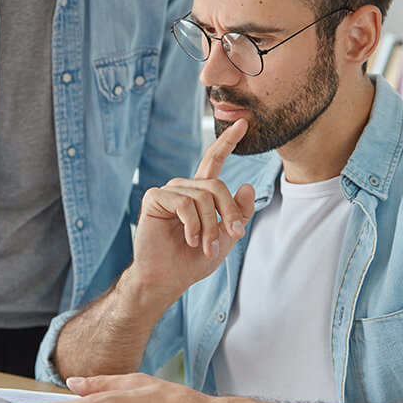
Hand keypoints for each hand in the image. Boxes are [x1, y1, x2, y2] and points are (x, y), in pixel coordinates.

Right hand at [131, 119, 254, 297]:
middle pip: (216, 185)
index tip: (243, 123)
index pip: (214, 161)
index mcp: (200, 192)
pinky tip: (190, 240)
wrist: (167, 278)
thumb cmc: (193, 260)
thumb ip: (238, 213)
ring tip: (205, 247)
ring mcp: (168, 191)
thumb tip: (247, 185)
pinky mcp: (154, 198)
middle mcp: (184, 187)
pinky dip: (192, 224)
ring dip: (209, 226)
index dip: (227, 142)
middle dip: (228, 212)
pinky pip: (184, 203)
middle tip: (232, 235)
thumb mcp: (225, 237)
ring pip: (202, 197)